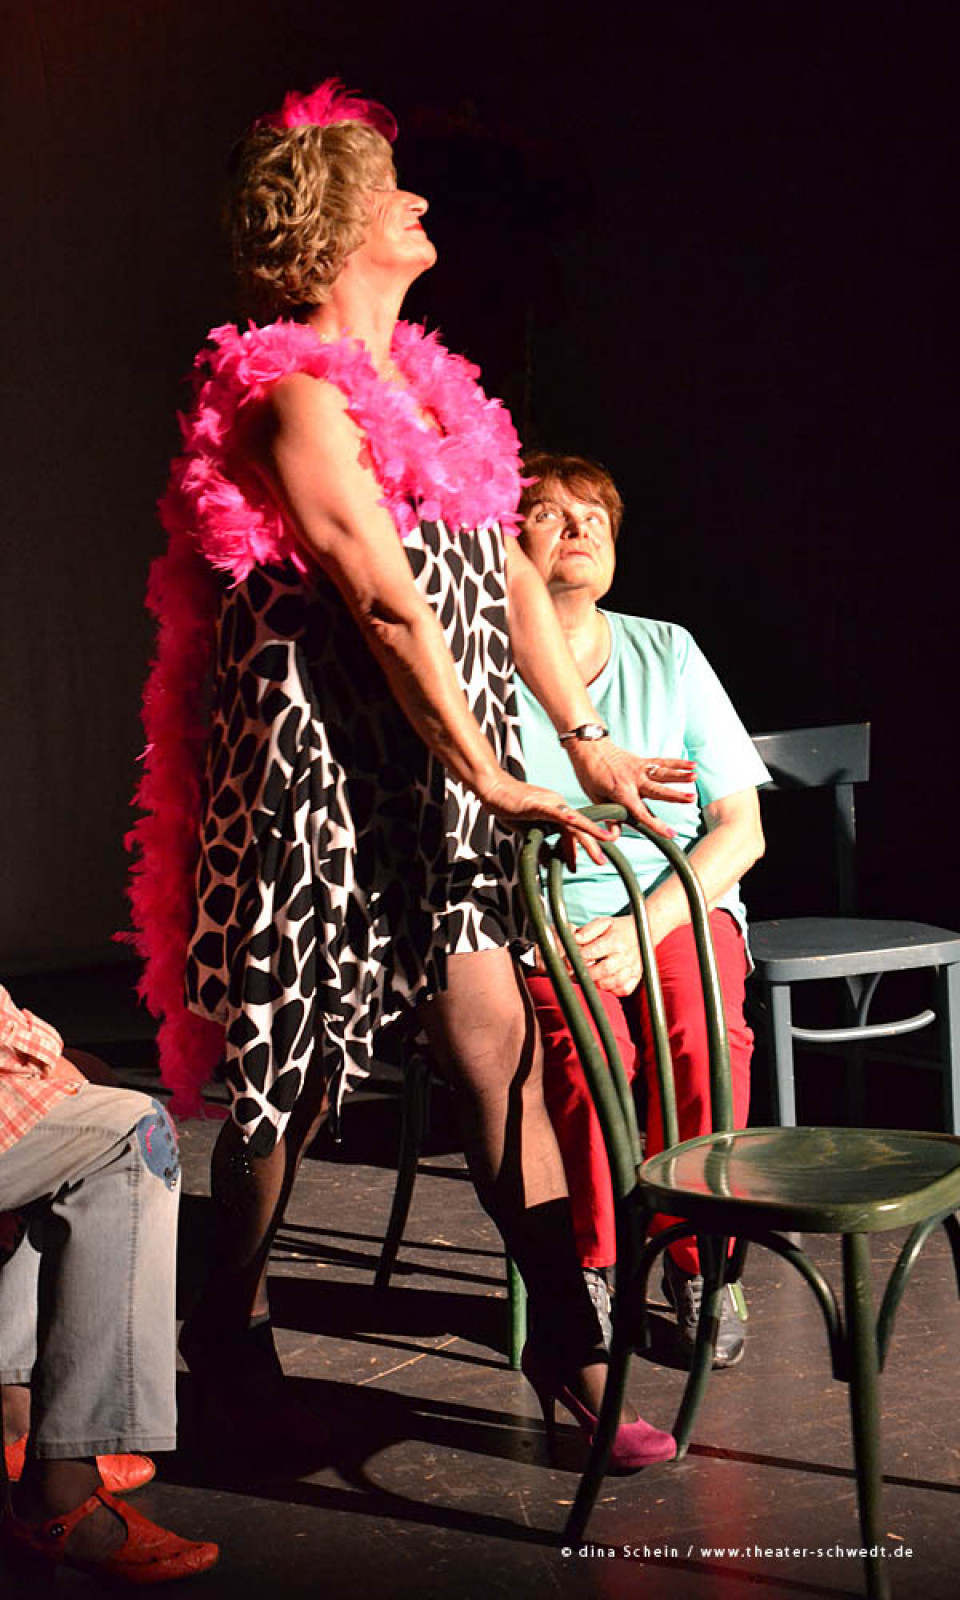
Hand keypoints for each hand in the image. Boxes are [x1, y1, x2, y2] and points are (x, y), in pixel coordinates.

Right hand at [477, 771, 618, 866]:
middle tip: (601, 862)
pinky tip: (579, 825)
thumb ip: (540, 845)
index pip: (572, 831)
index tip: (580, 864)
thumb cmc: (508, 806)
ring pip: (574, 823)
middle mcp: (558, 804)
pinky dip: (571, 820)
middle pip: (579, 828)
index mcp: (556, 809)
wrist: (493, 787)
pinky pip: (559, 813)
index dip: (577, 849)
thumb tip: (548, 862)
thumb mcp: (527, 831)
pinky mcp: (540, 804)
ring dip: (587, 840)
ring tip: (596, 855)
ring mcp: (550, 803)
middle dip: (592, 846)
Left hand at [565, 741, 695, 838]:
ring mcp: (639, 769)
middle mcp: (633, 780)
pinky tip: (692, 765)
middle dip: (674, 796)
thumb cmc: (589, 774)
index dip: (656, 825)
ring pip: (662, 773)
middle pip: (657, 790)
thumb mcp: (594, 798)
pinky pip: (662, 762)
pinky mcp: (642, 761)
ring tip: (695, 777)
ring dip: (679, 776)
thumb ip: (608, 817)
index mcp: (621, 792)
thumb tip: (614, 837)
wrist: (589, 746)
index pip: (641, 812)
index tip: (671, 834)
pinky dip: (677, 764)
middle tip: (691, 799)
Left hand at [571, 916, 643, 996]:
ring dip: (597, 984)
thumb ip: (588, 930)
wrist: (641, 933)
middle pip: (604, 970)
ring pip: (613, 983)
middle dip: (587, 974)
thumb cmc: (618, 929)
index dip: (579, 957)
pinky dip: (612, 990)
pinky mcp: (636, 977)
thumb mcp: (604, 923)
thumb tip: (575, 939)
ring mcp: (633, 967)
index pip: (594, 951)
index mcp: (616, 940)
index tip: (570, 959)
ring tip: (588, 979)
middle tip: (576, 973)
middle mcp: (626, 955)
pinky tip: (603, 983)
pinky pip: (623, 989)